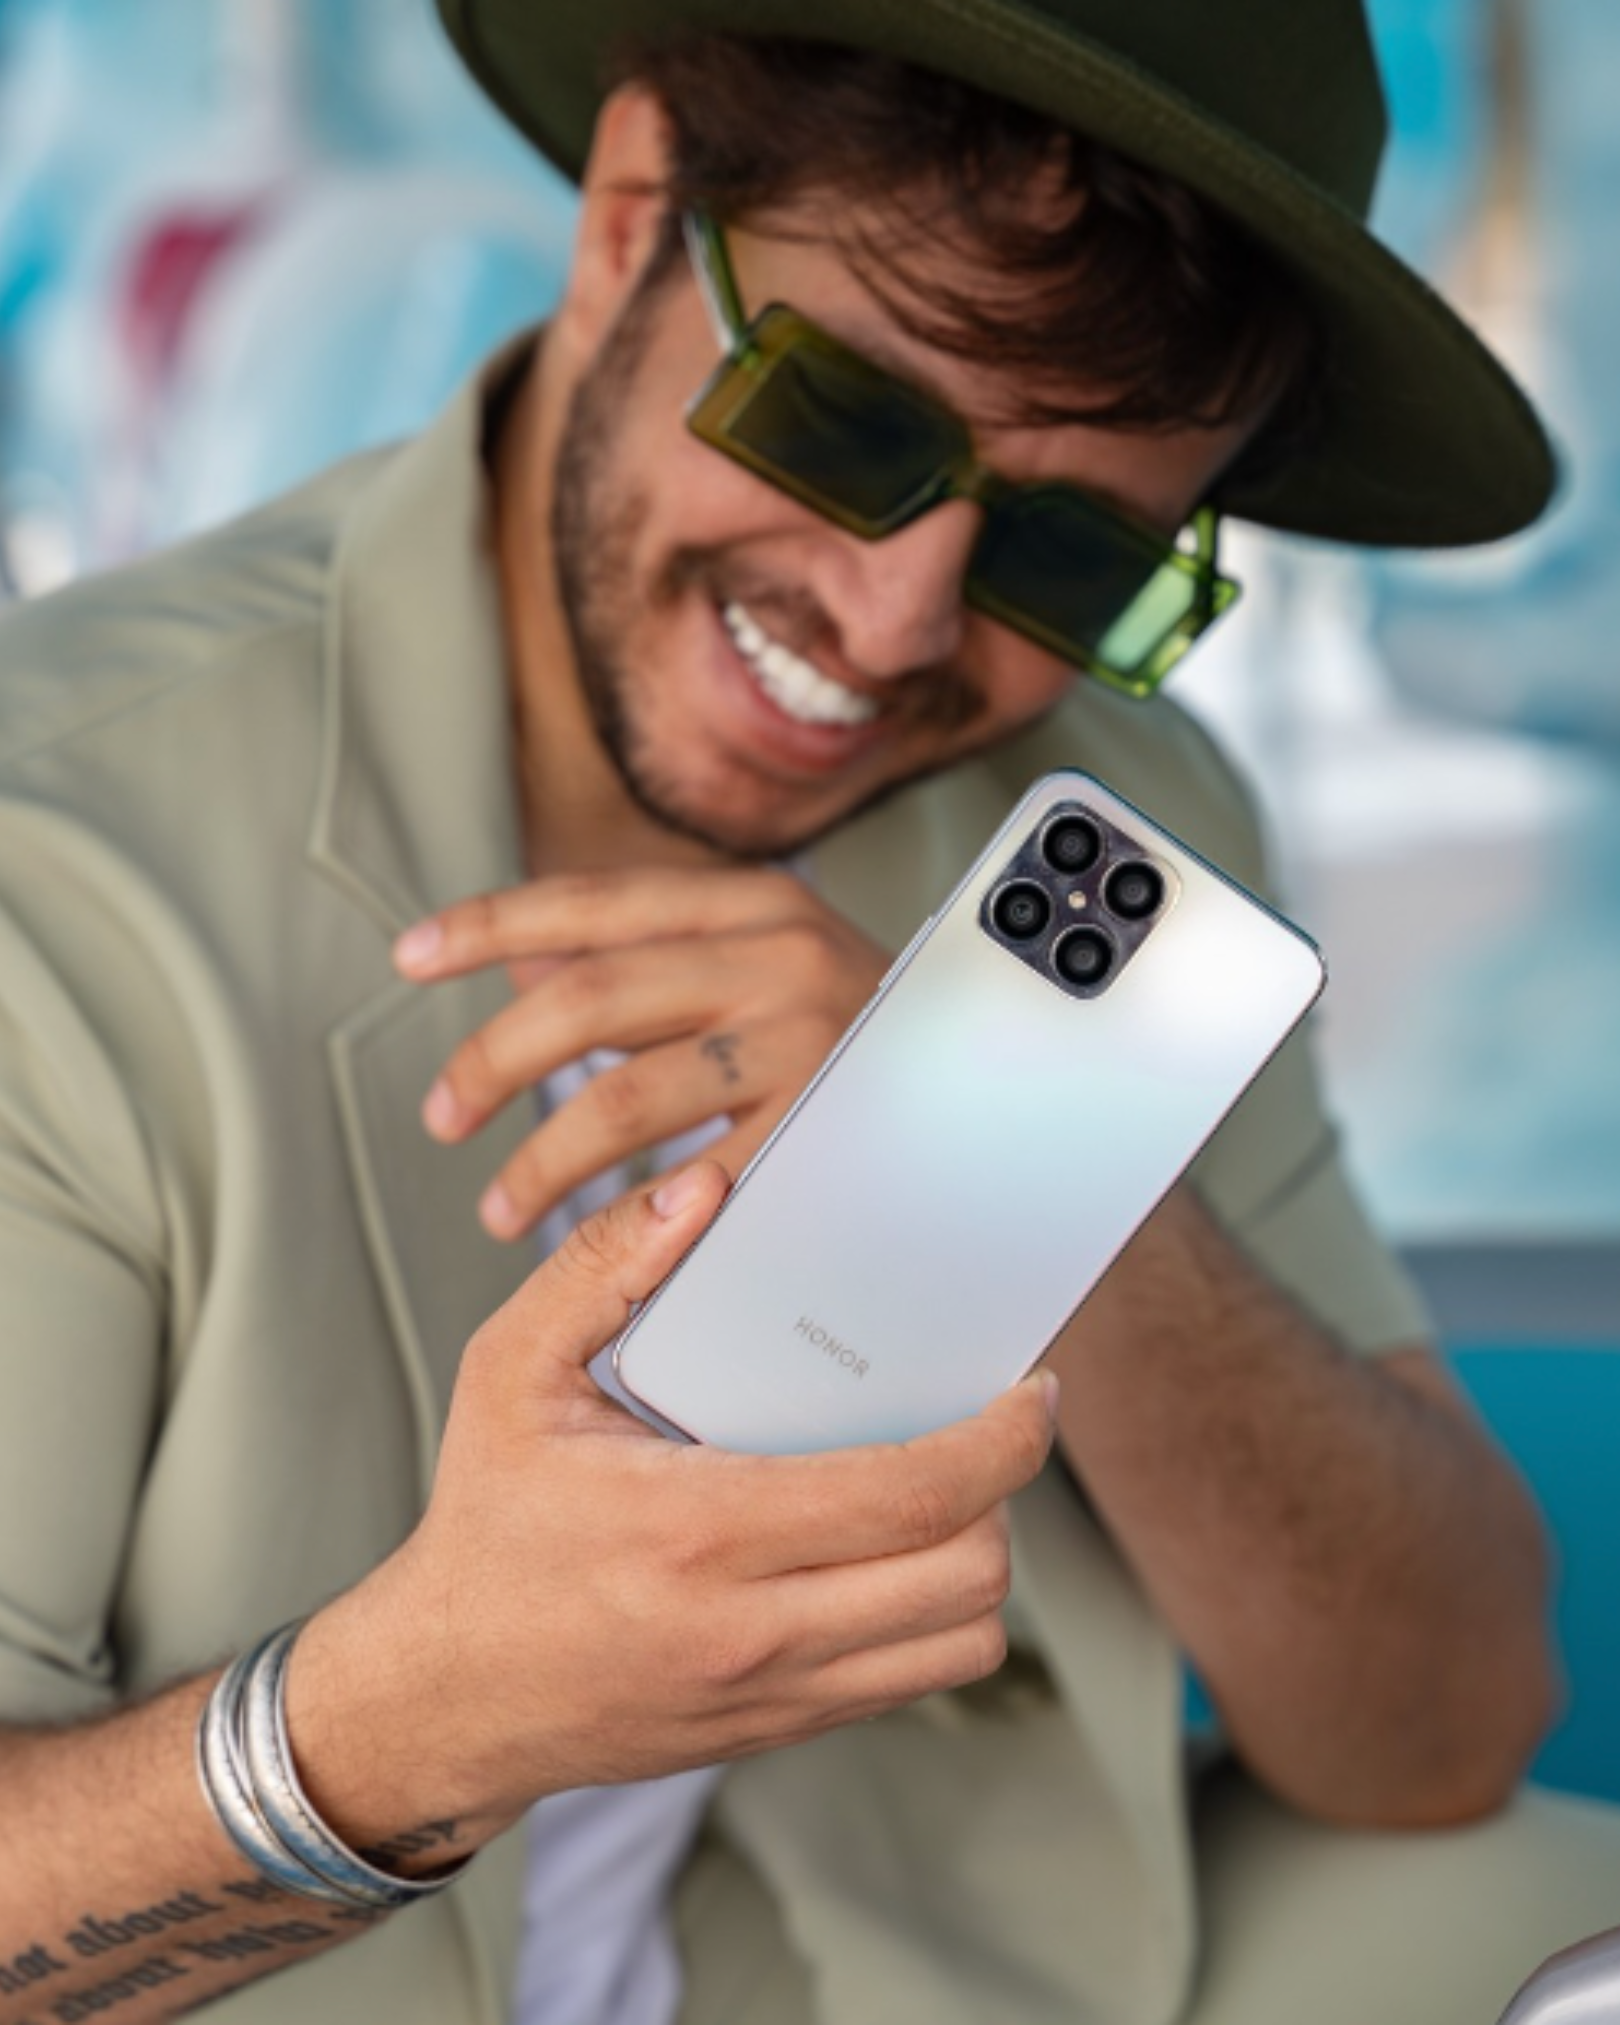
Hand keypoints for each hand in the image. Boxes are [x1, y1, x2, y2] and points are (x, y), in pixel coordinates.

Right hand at [288, 1163, 1056, 1848]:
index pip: (915, 1492)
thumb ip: (600, 1267)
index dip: (1004, 1439)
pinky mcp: (777, 1728)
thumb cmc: (486, 1526)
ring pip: (959, 1641)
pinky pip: (910, 1681)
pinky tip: (889, 1553)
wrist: (442, 1695)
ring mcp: (772, 1692)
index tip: (1029, 1391)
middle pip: (967, 1572)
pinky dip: (931, 1617)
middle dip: (1003, 1493)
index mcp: (702, 1527)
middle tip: (985, 1427)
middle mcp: (753, 1625)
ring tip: (944, 1492)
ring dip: (977, 1561)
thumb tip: (700, 1191)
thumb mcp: (510, 1373)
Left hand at [392, 867, 891, 1237]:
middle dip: (492, 1062)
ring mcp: (806, 1048)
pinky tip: (588, 1242)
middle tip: (442, 1117)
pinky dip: (623, 1218)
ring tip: (497, 1204)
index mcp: (756, 903)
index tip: (409, 957)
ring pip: (620, 1100)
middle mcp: (781, 957)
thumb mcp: (772, 965)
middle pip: (587, 1000)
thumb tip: (518, 961)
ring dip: (537, 1161)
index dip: (491, 925)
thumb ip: (652, 960)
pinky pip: (688, 1186)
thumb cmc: (868, 1037)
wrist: (1009, 1105)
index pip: (596, 902)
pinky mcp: (823, 1139)